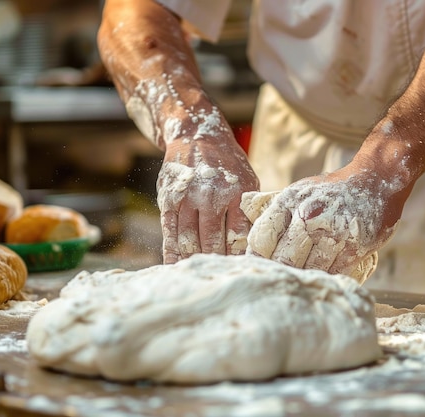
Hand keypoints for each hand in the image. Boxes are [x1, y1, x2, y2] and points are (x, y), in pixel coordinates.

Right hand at [157, 131, 258, 263]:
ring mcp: (187, 198)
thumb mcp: (248, 181)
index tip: (241, 271)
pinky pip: (169, 233)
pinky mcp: (168, 200)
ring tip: (201, 273)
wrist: (197, 136)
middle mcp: (210, 196)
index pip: (238, 235)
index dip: (239, 257)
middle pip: (212, 241)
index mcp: (235, 192)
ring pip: (189, 240)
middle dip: (217, 261)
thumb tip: (256, 244)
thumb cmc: (228, 165)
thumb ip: (249, 209)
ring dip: (195, 259)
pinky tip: (176, 267)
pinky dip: (172, 253)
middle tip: (221, 277)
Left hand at [245, 164, 405, 275]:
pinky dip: (324, 278)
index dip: (254, 259)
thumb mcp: (299, 192)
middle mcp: (308, 216)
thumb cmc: (330, 192)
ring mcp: (332, 232)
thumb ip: (277, 214)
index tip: (254, 272)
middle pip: (281, 259)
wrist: (375, 181)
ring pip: (307, 270)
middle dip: (277, 274)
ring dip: (301, 279)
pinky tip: (320, 281)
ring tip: (296, 289)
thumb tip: (249, 243)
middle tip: (273, 288)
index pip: (260, 239)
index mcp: (289, 201)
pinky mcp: (354, 246)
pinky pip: (332, 272)